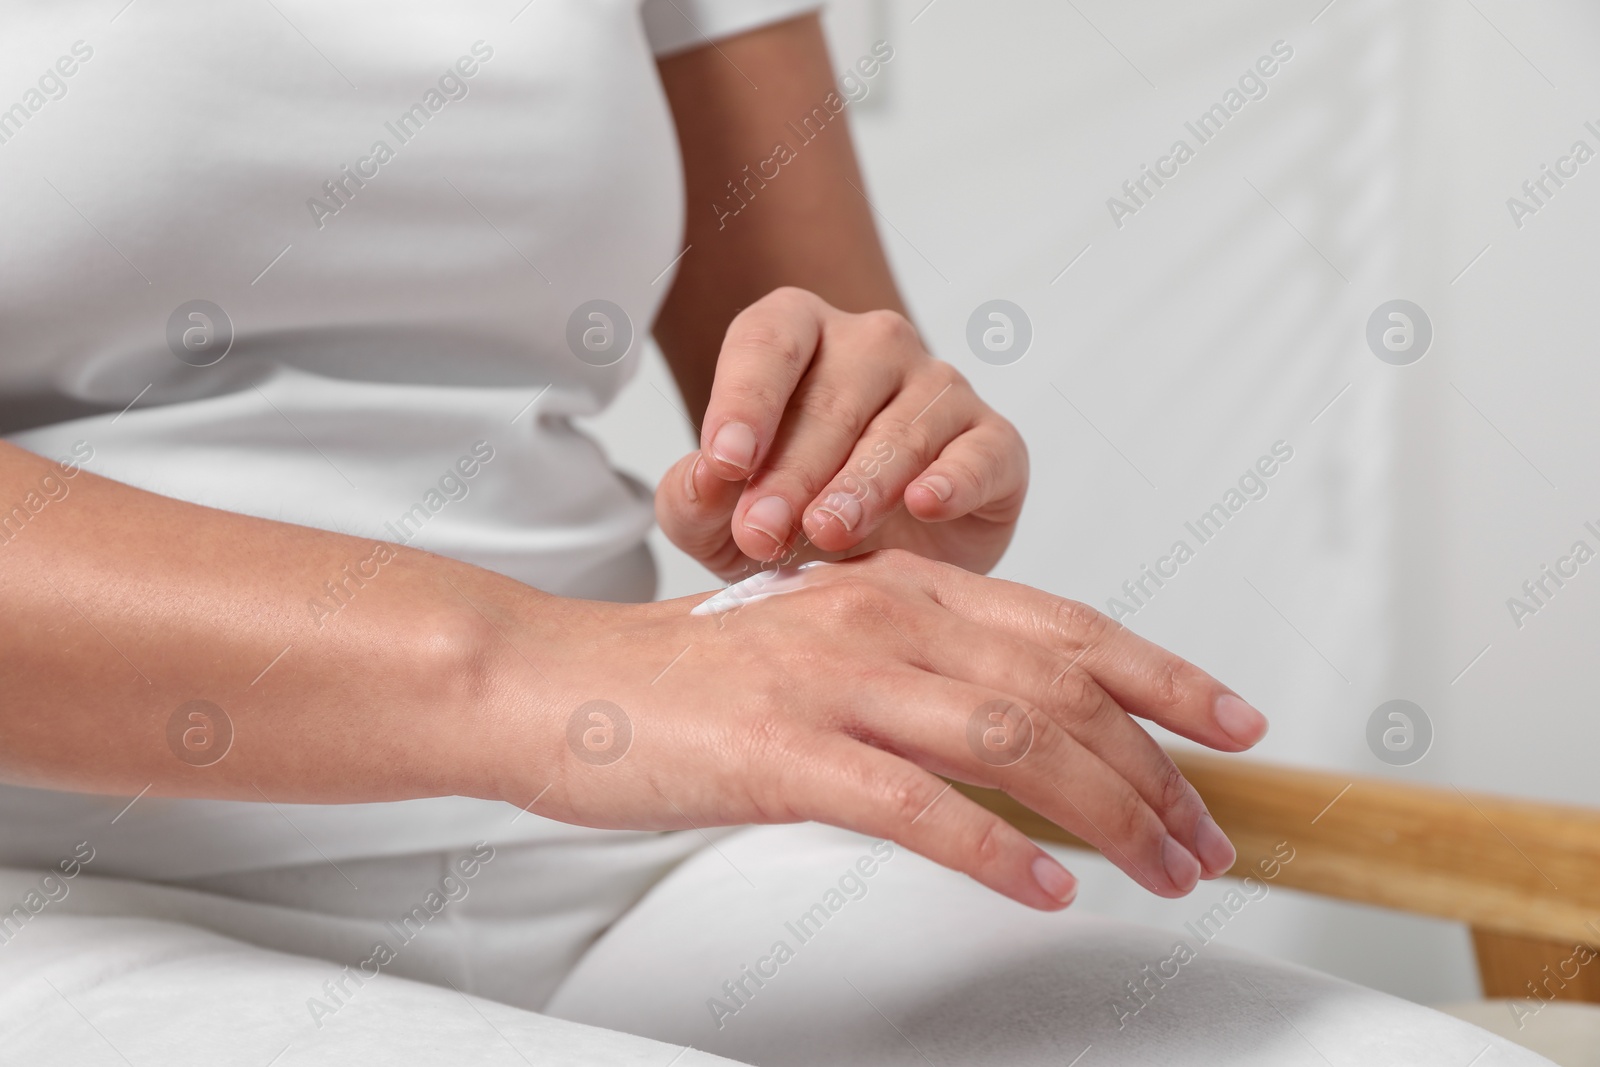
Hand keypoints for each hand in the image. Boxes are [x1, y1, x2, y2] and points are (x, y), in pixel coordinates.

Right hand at [491, 551, 1268, 910]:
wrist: (556, 681)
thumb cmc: (690, 680)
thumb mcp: (826, 653)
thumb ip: (921, 681)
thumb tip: (1026, 748)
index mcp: (899, 587)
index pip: (1066, 627)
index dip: (1166, 676)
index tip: (1235, 727)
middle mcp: (880, 618)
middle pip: (1062, 689)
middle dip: (1158, 771)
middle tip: (1211, 839)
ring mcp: (834, 680)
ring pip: (1014, 740)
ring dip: (1108, 814)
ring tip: (1164, 872)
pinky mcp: (785, 750)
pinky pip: (920, 804)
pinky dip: (998, 852)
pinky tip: (1047, 889)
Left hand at [656, 288, 1027, 580]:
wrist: (876, 557)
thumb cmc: (787, 515)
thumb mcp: (715, 520)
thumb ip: (690, 497)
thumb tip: (707, 479)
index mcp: (799, 335)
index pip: (770, 342)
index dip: (745, 400)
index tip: (726, 461)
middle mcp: (874, 346)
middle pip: (832, 396)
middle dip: (793, 470)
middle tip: (762, 530)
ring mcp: (940, 387)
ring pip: (902, 428)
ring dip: (861, 484)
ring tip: (828, 532)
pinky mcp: (994, 442)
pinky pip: (980, 452)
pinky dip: (954, 479)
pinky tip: (924, 504)